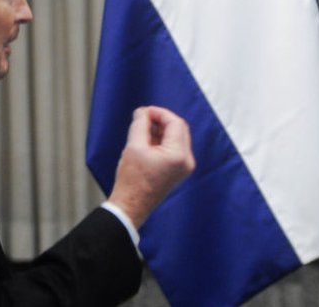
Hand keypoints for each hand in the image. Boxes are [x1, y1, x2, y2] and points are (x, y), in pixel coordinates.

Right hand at [107, 106, 195, 226]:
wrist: (131, 206)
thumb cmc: (132, 181)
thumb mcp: (134, 146)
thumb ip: (140, 124)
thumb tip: (143, 112)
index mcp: (178, 155)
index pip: (175, 123)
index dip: (159, 113)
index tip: (144, 112)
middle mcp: (186, 161)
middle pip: (179, 129)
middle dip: (161, 121)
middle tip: (143, 118)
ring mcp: (185, 167)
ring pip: (177, 137)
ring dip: (161, 130)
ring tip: (142, 130)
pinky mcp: (179, 171)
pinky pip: (174, 148)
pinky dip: (162, 141)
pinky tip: (147, 141)